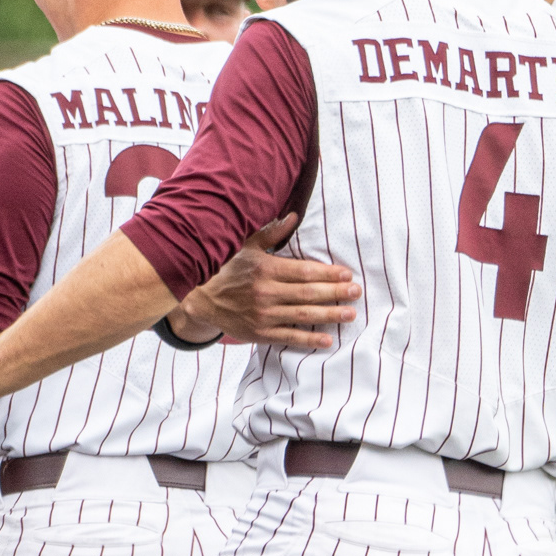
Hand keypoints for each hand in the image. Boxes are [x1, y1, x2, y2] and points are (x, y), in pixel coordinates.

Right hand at [177, 216, 360, 350]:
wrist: (200, 298)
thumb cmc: (227, 268)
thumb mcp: (246, 246)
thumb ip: (272, 233)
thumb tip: (294, 216)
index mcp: (266, 269)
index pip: (304, 271)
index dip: (328, 273)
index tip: (347, 274)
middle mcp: (266, 293)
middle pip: (308, 293)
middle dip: (335, 293)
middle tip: (356, 292)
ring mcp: (263, 315)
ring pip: (303, 316)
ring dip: (329, 315)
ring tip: (350, 314)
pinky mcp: (260, 333)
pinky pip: (289, 337)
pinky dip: (309, 339)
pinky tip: (327, 339)